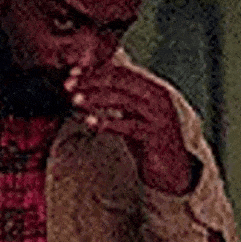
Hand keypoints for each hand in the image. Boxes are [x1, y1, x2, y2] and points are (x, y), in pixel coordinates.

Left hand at [65, 64, 191, 194]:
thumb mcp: (130, 114)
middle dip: (92, 82)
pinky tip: (90, 123)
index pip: (120, 72)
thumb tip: (88, 83)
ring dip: (96, 99)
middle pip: (120, 82)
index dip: (95, 71)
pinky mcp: (156, 135)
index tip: (73, 74)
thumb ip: (116, 98)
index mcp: (151, 87)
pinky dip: (108, 122)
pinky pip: (128, 125)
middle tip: (70, 86)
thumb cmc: (147, 139)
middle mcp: (158, 97)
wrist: (171, 170)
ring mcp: (158, 115)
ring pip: (123, 100)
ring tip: (76, 101)